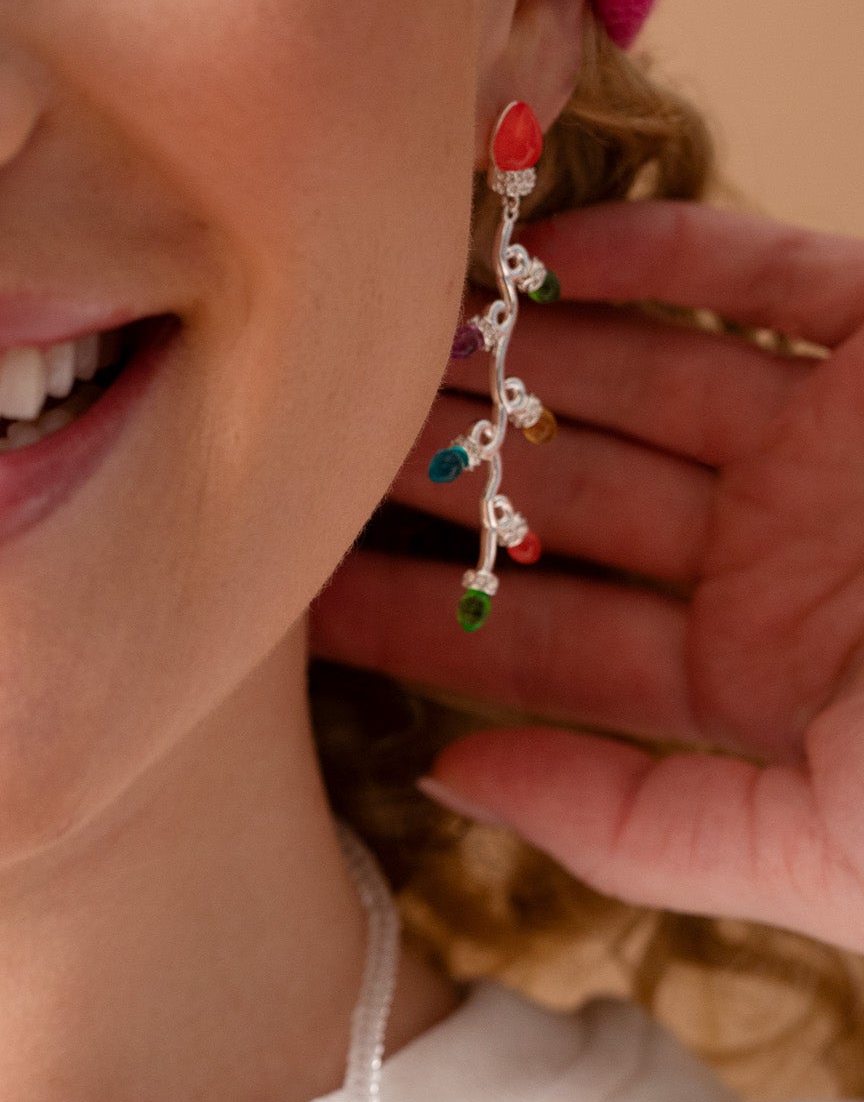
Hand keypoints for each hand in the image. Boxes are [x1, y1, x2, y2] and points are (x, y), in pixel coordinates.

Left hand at [314, 200, 863, 953]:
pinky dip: (678, 253)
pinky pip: (777, 281)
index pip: (549, 647)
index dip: (420, 612)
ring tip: (395, 329)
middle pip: (576, 501)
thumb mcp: (825, 851)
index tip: (292, 579)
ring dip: (530, 353)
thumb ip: (640, 827)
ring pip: (650, 384)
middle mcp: (786, 566)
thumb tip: (450, 782)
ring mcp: (847, 451)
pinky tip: (563, 250)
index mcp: (759, 693)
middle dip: (451, 468)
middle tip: (314, 426)